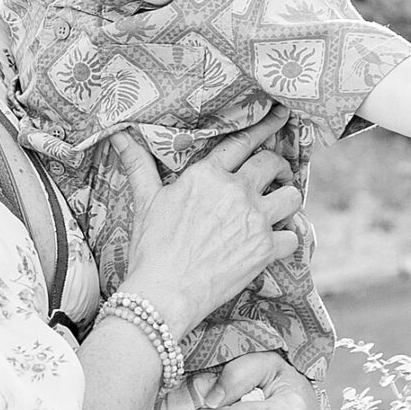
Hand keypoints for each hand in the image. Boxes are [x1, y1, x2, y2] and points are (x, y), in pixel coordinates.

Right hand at [114, 114, 302, 341]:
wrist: (164, 293)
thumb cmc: (151, 248)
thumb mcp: (145, 202)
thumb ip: (139, 165)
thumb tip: (118, 136)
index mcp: (207, 175)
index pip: (241, 142)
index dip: (264, 127)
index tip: (280, 116)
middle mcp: (236, 191)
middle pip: (272, 165)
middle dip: (279, 166)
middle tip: (278, 174)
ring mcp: (254, 220)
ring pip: (292, 197)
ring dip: (288, 199)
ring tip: (280, 207)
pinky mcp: (265, 249)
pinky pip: (292, 237)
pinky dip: (286, 240)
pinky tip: (276, 243)